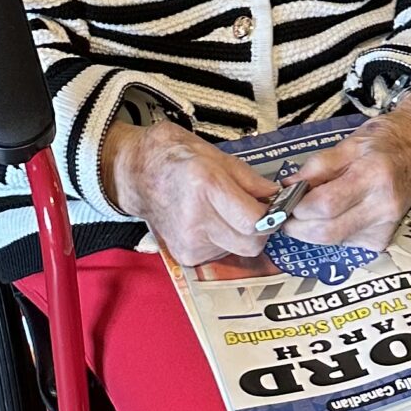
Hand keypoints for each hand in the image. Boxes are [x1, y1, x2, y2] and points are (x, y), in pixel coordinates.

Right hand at [101, 117, 276, 265]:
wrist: (134, 173)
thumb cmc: (174, 156)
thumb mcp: (216, 154)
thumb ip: (249, 179)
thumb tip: (276, 196)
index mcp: (206, 186)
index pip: (255, 221)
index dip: (272, 215)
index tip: (276, 206)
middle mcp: (196, 220)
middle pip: (250, 244)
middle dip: (260, 229)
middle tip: (255, 210)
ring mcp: (188, 242)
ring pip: (237, 250)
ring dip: (240, 235)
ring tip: (225, 211)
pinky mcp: (184, 256)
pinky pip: (219, 254)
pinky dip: (223, 240)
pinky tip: (209, 220)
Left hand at [285, 89, 410, 256]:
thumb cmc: (387, 140)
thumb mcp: (350, 142)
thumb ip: (318, 166)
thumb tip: (289, 187)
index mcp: (374, 176)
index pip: (326, 204)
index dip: (298, 207)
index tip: (283, 202)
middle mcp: (384, 206)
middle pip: (329, 231)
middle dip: (299, 227)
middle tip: (285, 215)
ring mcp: (386, 226)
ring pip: (336, 240)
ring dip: (313, 231)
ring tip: (305, 213)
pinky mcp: (383, 238)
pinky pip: (347, 242)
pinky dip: (332, 232)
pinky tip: (332, 216)